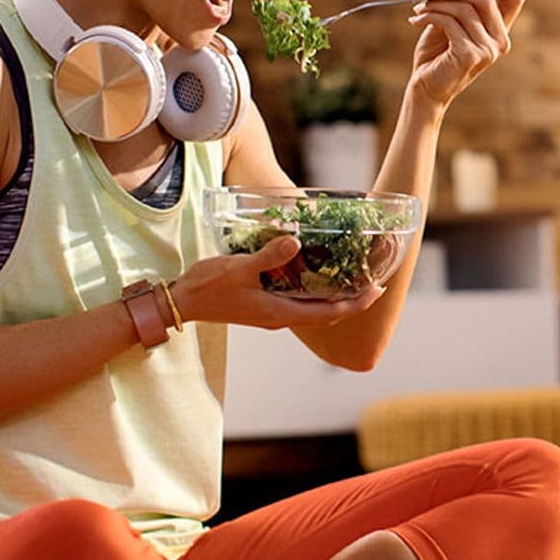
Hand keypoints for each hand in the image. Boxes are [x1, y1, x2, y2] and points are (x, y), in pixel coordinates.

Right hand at [171, 235, 384, 329]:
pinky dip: (316, 293)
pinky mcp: (265, 306)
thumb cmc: (208, 286)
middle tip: (375, 284)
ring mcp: (273, 313)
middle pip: (329, 313)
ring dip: (337, 298)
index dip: (357, 303)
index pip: (330, 313)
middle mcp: (281, 317)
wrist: (182, 302)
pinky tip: (317, 275)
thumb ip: (268, 256)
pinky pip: (300, 302)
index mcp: (281, 313)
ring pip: (315, 309)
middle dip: (354, 301)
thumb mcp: (239, 267)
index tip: (378, 291)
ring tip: (354, 279)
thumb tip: (295, 242)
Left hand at [407, 0, 525, 107]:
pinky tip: (416, 21)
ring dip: (436, 4)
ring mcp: (488, 50)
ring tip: (418, 10)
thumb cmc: (437, 54)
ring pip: (464, 9)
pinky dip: (430, 16)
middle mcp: (500, 41)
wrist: (424, 88)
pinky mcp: (472, 56)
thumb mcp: (451, 18)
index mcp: (499, 30)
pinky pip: (451, 23)